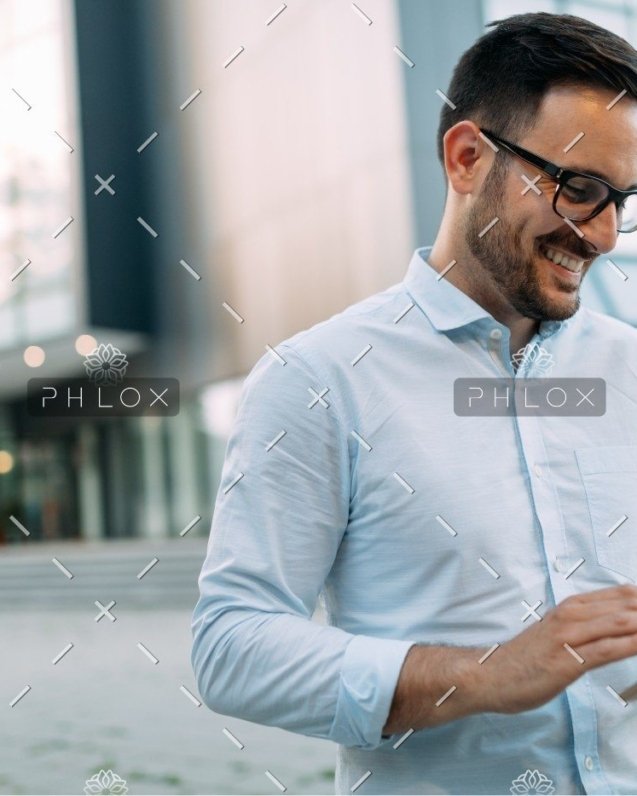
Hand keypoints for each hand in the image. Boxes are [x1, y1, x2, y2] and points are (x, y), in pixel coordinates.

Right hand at [482, 584, 636, 713]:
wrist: (489, 674)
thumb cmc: (525, 658)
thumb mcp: (558, 632)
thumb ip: (587, 625)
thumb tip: (620, 623)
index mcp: (571, 606)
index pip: (622, 594)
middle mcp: (571, 615)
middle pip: (626, 605)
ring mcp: (569, 636)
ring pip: (620, 623)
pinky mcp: (568, 661)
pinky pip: (608, 649)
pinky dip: (632, 644)